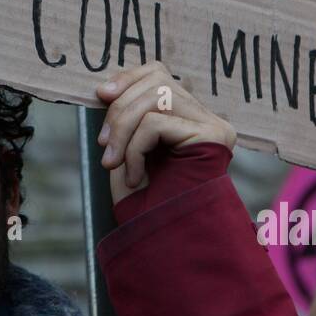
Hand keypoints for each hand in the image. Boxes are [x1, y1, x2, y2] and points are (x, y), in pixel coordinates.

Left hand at [95, 61, 236, 205]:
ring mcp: (214, 126)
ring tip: (114, 163)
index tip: (101, 94)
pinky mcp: (214, 137)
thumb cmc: (145, 201)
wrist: (162, 242)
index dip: (128, 77)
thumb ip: (125, 115)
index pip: (159, 73)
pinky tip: (135, 177)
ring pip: (155, 98)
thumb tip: (106, 86)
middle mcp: (206, 117)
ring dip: (124, 130)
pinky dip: (135, 149)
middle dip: (119, 111)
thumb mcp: (127, 149)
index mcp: (186, 117)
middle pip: (155, 82)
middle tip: (104, 147)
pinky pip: (157, 123)